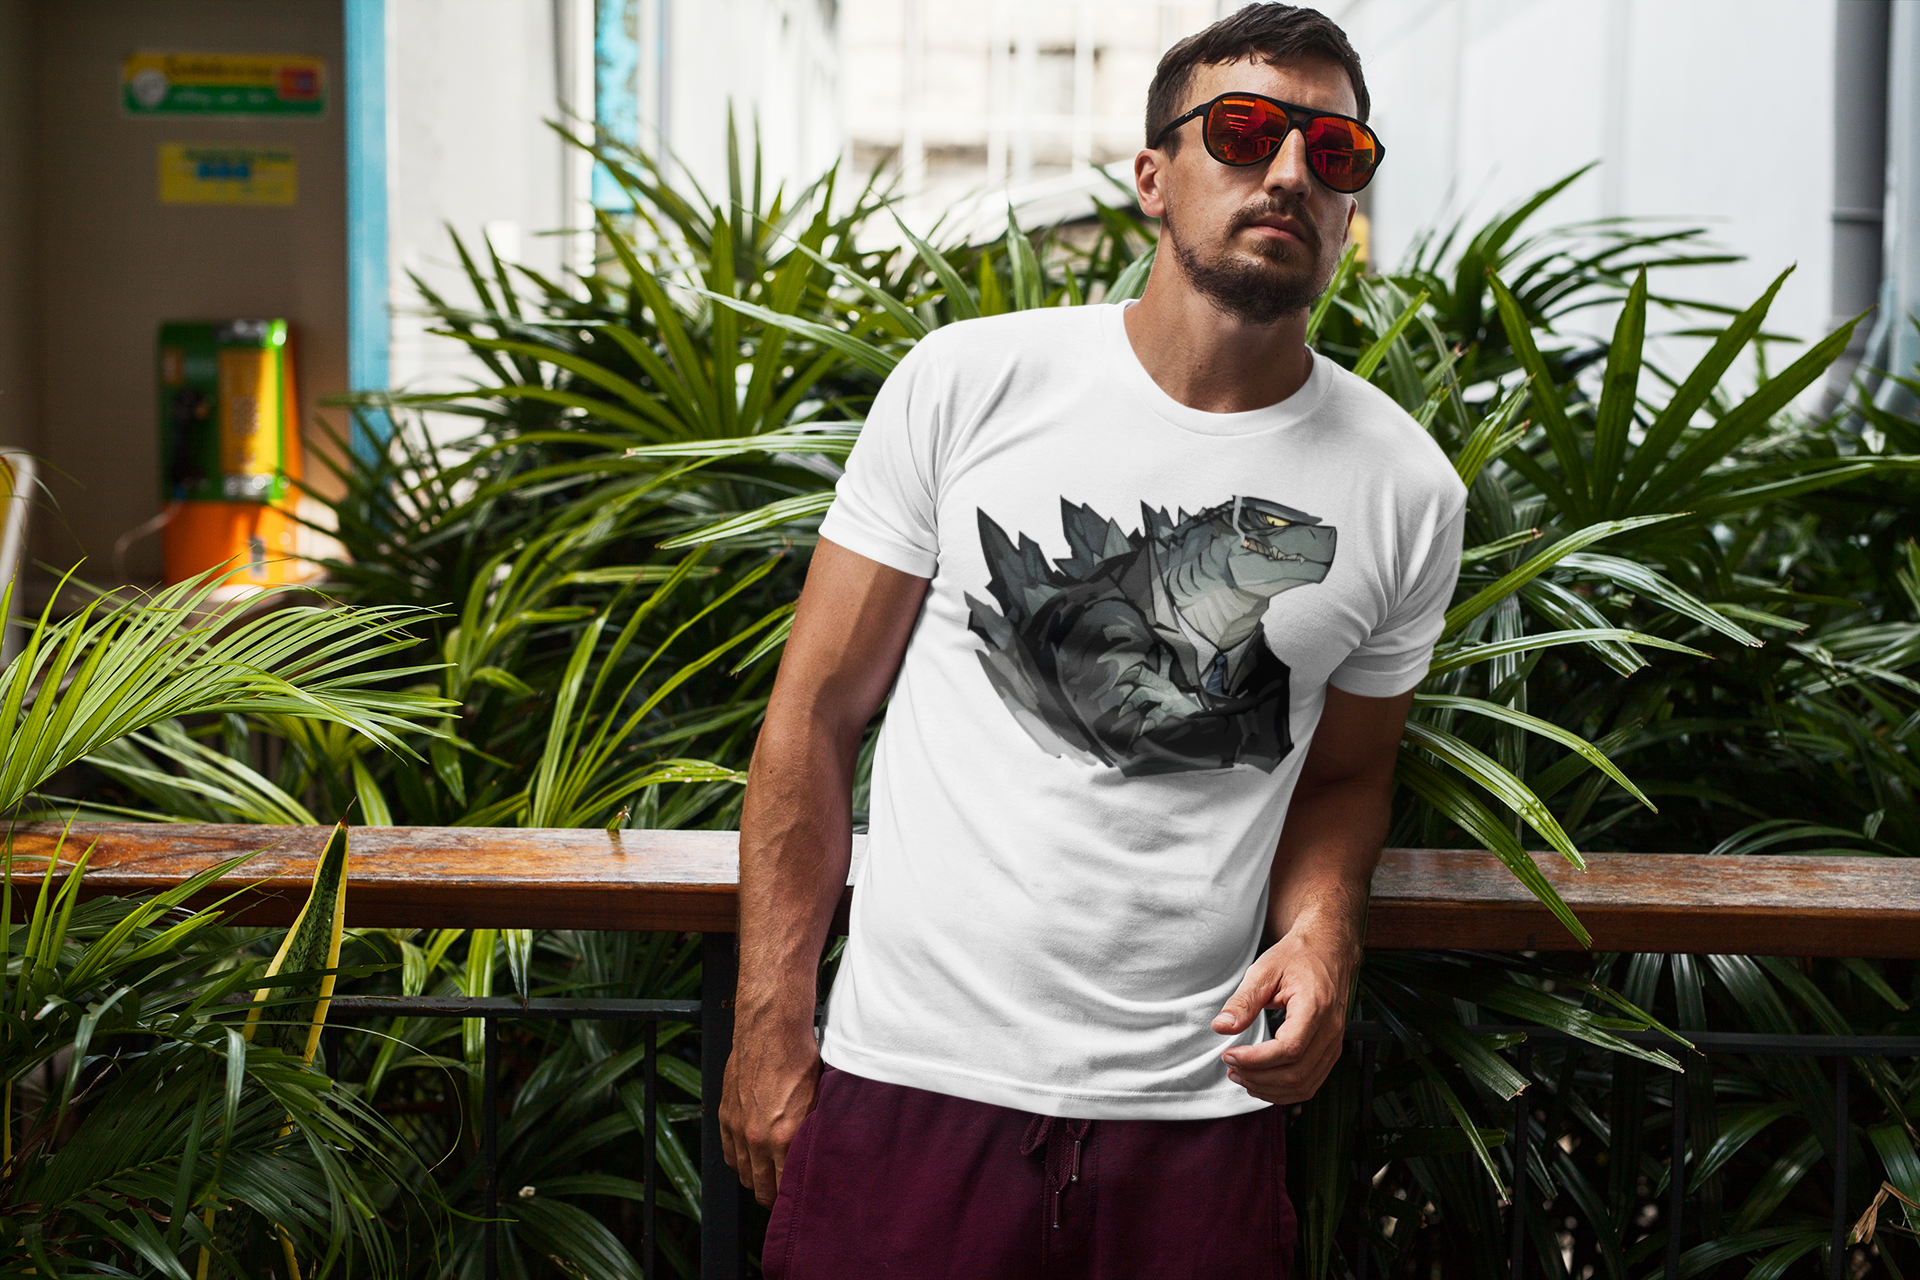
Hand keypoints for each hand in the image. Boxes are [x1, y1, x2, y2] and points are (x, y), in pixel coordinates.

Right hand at [719, 1013, 820, 1206]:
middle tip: (783, 1196)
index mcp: (784, 1137)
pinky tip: (750, 1160)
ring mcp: (737, 1128)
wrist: (771, 1029)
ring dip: (755, 1180)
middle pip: (761, 1188)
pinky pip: (728, 1154)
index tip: (800, 1200)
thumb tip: (817, 1154)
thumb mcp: (818, 1100)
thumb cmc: (800, 1059)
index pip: (785, 1187)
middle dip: (773, 1197)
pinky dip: (739, 1162)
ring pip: (743, 1174)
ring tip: (768, 1178)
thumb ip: (813, 1133)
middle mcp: (757, 1138)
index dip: (792, 1198)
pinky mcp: (725, 1115)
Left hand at [1211, 921, 1360, 1104]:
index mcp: (1315, 1006)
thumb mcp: (1264, 971)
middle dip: (1257, 1077)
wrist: (1328, 949)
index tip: (1230, 1055)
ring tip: (1241, 1076)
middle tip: (1230, 1066)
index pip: (1289, 1049)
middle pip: (1296, 1073)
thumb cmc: (1297, 956)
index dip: (1256, 1060)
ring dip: (1269, 1088)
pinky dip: (1284, 1090)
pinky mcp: (1331, 1050)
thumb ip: (1243, 1002)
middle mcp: (1331, 1029)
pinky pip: (1311, 1082)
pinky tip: (1262, 1081)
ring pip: (1304, 1085)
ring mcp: (1334, 1042)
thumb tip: (1221, 1027)